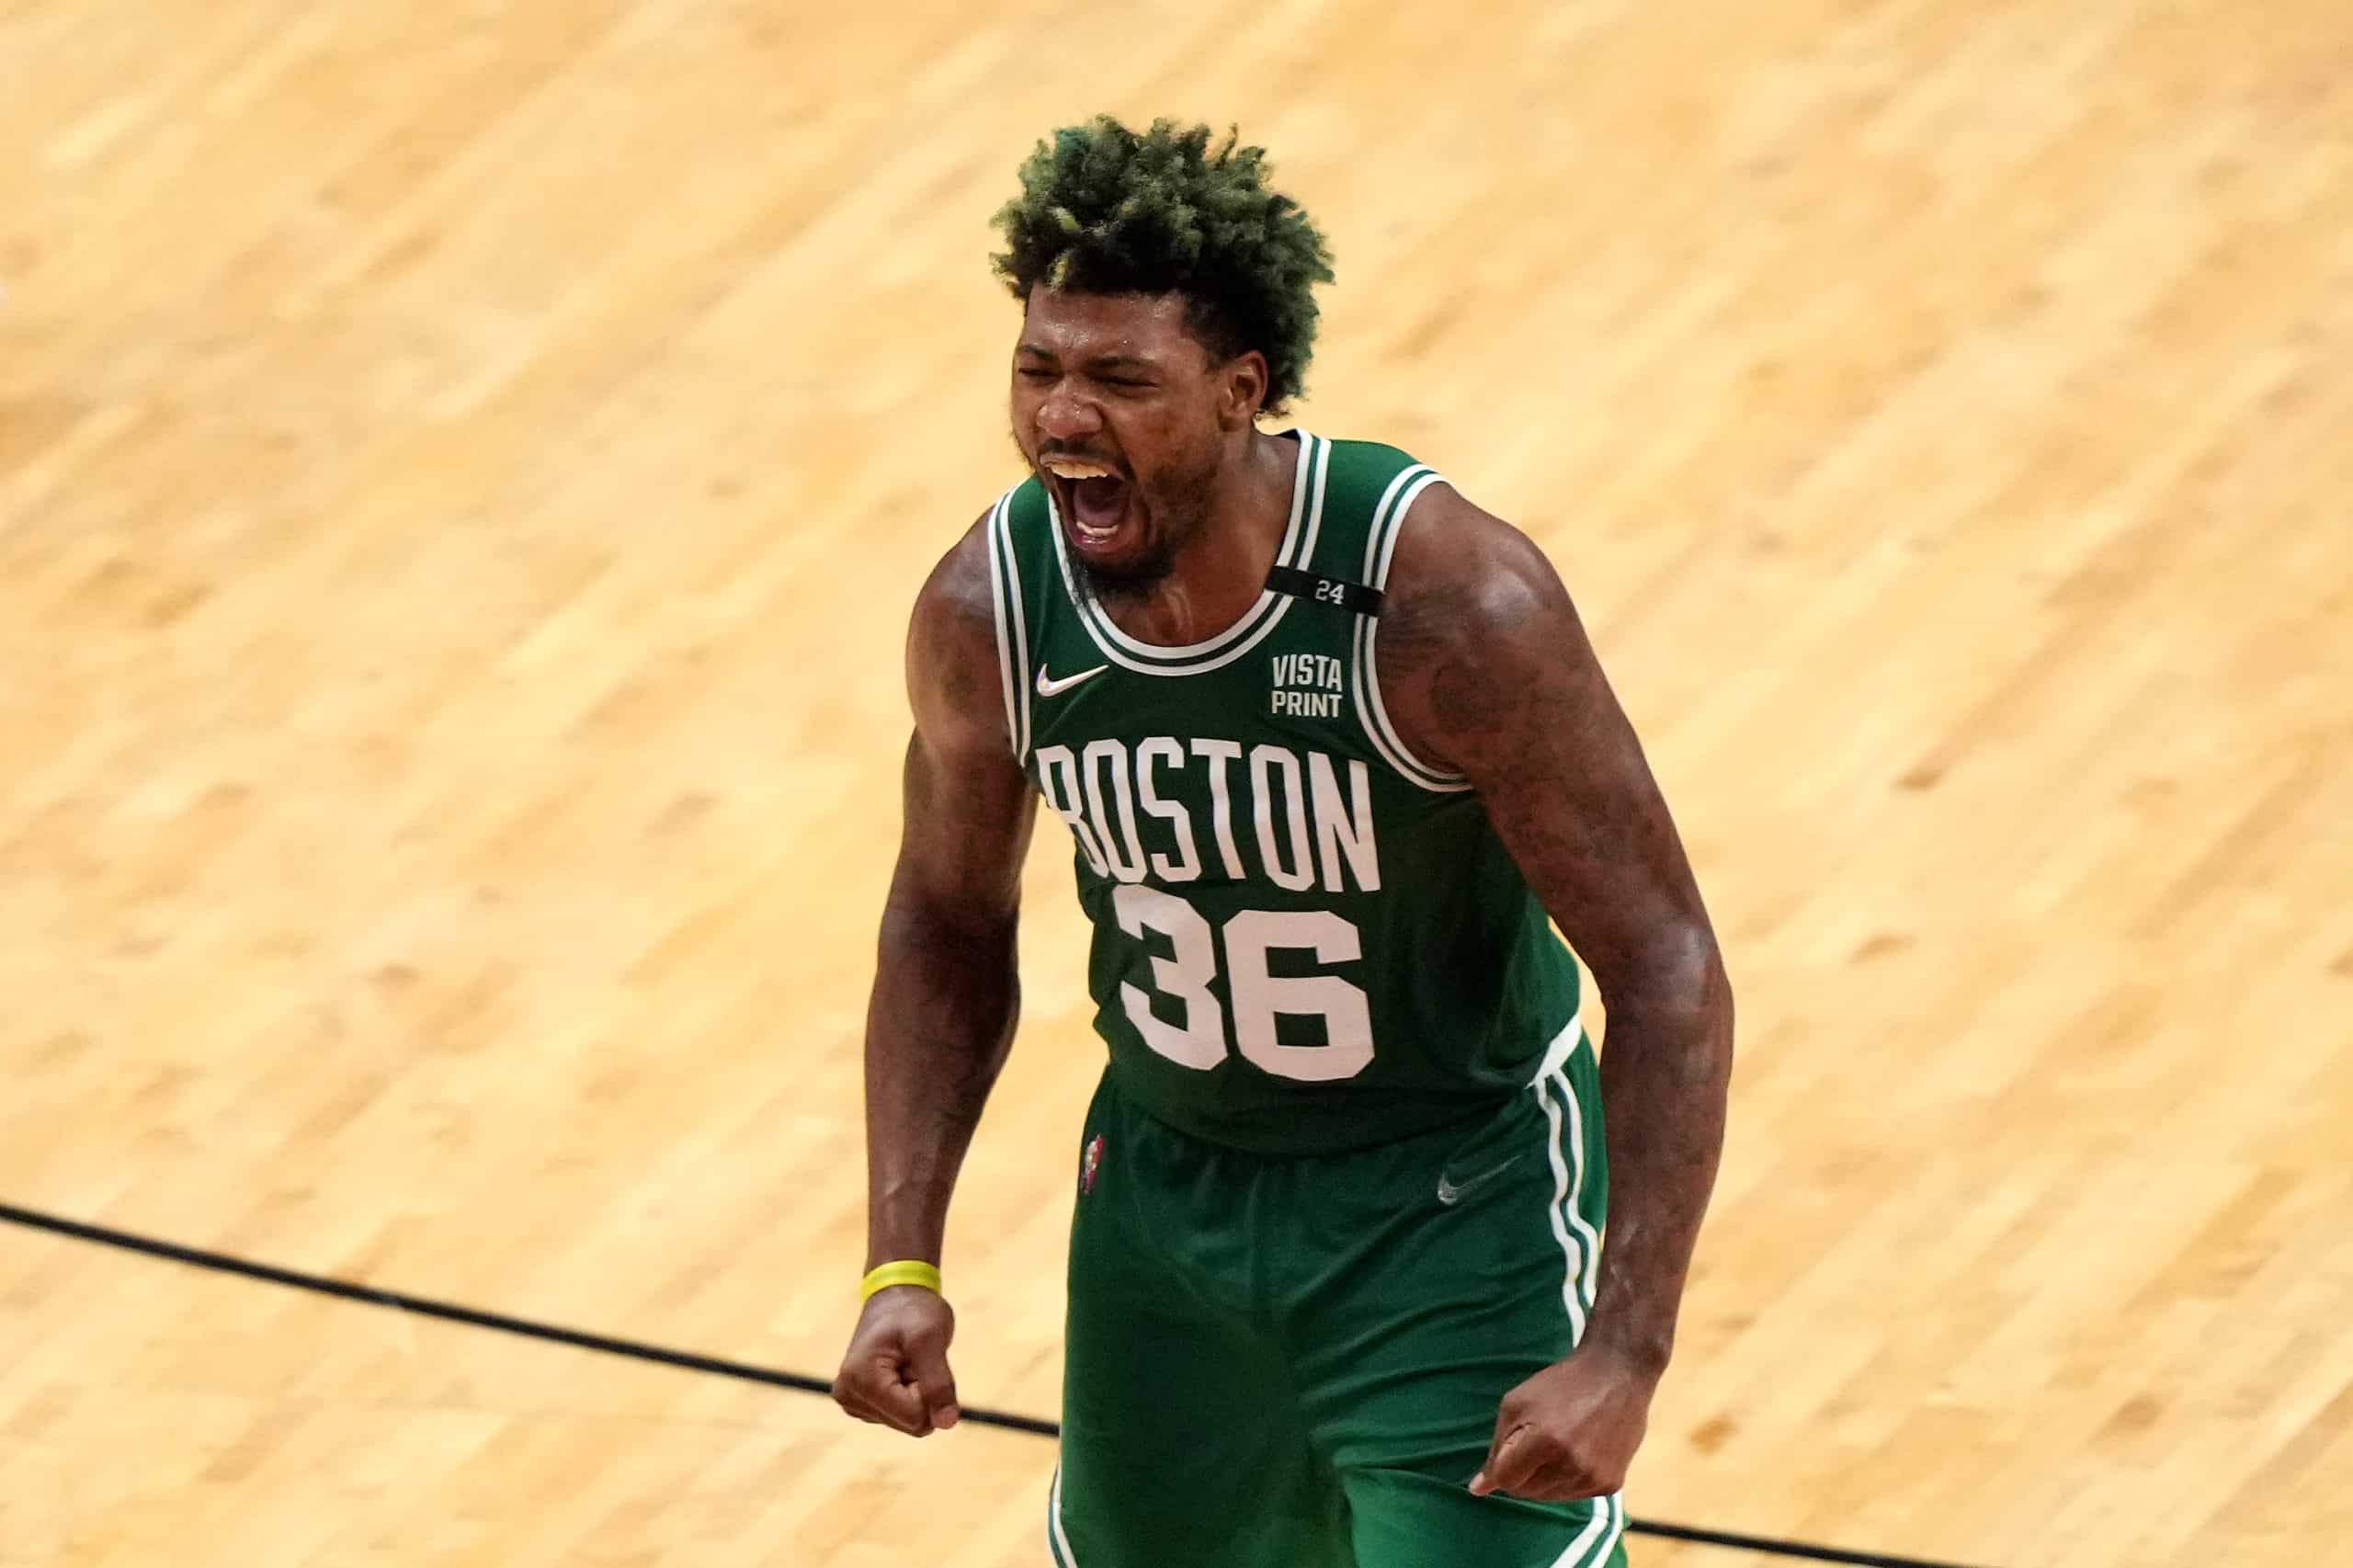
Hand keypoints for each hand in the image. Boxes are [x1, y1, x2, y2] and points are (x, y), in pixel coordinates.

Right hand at [831, 1285, 960, 1435]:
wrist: (895, 1296)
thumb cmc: (913, 1310)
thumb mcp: (931, 1338)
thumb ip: (939, 1383)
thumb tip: (947, 1424)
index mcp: (860, 1380)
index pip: (915, 1417)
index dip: (930, 1390)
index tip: (920, 1360)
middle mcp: (848, 1396)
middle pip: (910, 1424)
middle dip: (923, 1393)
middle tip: (914, 1360)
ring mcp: (852, 1403)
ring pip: (908, 1423)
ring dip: (916, 1393)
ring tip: (906, 1361)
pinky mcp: (861, 1405)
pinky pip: (901, 1417)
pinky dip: (909, 1394)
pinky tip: (900, 1369)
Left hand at [1468, 1347, 1656, 1501]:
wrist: (1617, 1373)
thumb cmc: (1560, 1384)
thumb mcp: (1517, 1404)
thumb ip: (1496, 1448)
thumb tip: (1477, 1489)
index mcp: (1544, 1442)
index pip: (1506, 1480)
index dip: (1502, 1467)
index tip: (1511, 1450)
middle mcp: (1571, 1465)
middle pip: (1526, 1493)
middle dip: (1522, 1473)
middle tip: (1537, 1442)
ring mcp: (1594, 1478)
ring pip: (1550, 1497)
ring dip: (1545, 1478)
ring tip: (1560, 1445)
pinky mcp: (1611, 1484)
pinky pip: (1575, 1495)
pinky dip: (1568, 1480)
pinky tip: (1578, 1452)